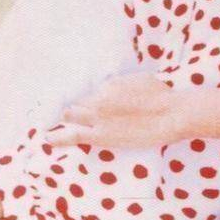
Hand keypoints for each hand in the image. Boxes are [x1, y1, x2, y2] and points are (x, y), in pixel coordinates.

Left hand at [45, 73, 219, 147]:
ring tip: (49, 127)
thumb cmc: (164, 96)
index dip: (85, 99)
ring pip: (70, 115)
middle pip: (76, 102)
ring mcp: (98, 115)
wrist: (172, 114)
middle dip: (71, 108)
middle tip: (65, 115)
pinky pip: (73, 135)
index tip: (82, 104)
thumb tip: (116, 90)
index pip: (89, 91)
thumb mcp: (141, 81)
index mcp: (110, 83)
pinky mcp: (100, 135)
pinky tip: (47, 139)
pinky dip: (58, 137)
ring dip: (64, 120)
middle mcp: (99, 96)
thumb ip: (123, 85)